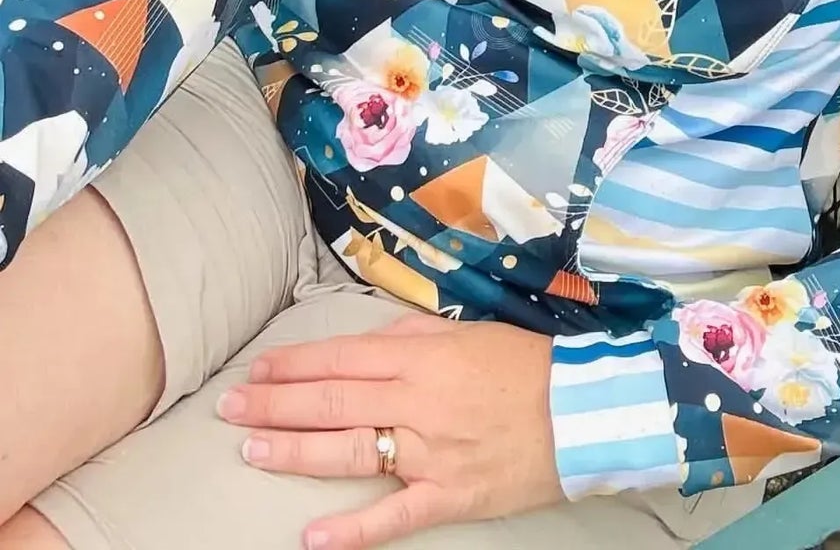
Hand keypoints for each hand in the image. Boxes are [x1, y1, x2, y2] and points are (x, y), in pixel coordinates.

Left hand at [216, 312, 563, 547]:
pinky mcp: (449, 496)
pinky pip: (393, 516)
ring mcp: (431, 453)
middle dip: (276, 404)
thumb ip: (411, 339)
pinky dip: (352, 531)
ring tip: (252, 450)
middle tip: (230, 409)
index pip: (341, 359)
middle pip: (332, 401)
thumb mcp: (467, 334)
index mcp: (421, 358)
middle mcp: (418, 402)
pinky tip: (312, 538)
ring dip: (295, 451)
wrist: (585, 412)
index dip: (293, 365)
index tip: (256, 371)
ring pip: (350, 451)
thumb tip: (364, 344)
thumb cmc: (527, 366)